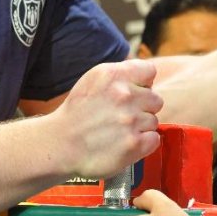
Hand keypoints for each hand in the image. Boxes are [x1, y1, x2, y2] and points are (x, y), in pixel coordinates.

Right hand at [50, 59, 162, 178]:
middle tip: (122, 116)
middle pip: (155, 99)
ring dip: (140, 127)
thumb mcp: (94, 80)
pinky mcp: (134, 144)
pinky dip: (143, 143)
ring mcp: (130, 121)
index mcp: (113, 75)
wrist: (61, 144)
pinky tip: (124, 142)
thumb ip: (120, 75)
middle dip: (143, 107)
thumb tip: (146, 78)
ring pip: (153, 121)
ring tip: (119, 131)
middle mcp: (124, 95)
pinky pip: (154, 139)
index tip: (132, 93)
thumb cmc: (78, 112)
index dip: (143, 84)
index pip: (149, 71)